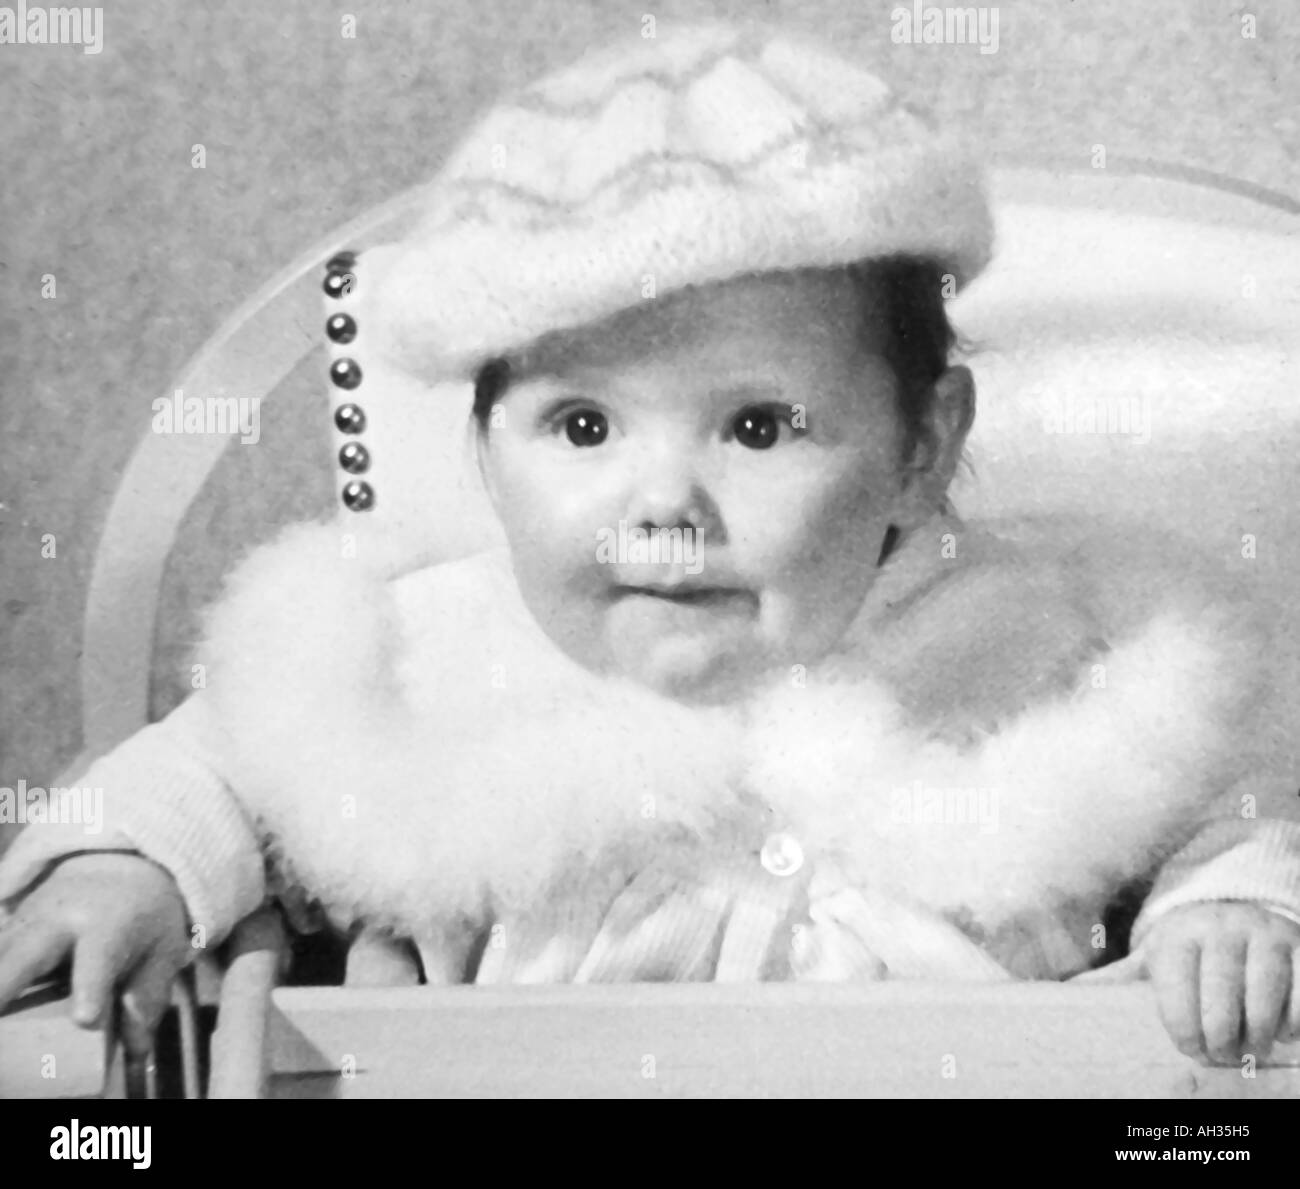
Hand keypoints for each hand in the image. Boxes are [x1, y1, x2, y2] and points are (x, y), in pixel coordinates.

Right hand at [0, 853, 190, 1058]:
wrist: (118, 866)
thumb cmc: (144, 917)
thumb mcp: (162, 949)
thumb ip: (147, 998)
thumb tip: (135, 1051)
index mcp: (108, 925)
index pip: (98, 959)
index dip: (91, 988)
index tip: (86, 1018)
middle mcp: (60, 920)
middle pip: (24, 956)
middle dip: (4, 986)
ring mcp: (26, 923)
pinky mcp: (7, 929)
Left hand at [1143, 901, 1299, 1062]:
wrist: (1235, 919)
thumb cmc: (1196, 955)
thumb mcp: (1166, 964)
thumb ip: (1163, 996)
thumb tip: (1179, 1037)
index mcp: (1181, 932)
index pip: (1176, 985)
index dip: (1184, 1028)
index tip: (1192, 1050)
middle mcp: (1223, 924)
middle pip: (1221, 989)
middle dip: (1221, 1036)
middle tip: (1224, 1055)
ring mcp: (1265, 932)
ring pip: (1264, 991)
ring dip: (1258, 1033)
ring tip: (1253, 1050)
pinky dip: (1292, 1022)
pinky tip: (1280, 1033)